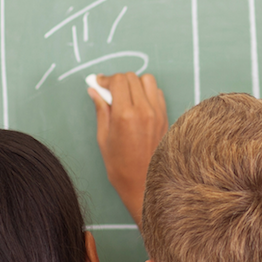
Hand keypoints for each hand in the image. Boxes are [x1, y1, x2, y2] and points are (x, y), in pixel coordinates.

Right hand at [90, 72, 167, 223]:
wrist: (144, 185)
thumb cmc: (121, 167)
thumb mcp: (103, 138)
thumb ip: (101, 110)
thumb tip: (95, 90)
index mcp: (125, 115)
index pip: (118, 80)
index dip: (106, 79)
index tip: (99, 83)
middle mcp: (144, 110)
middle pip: (132, 77)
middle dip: (118, 80)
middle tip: (109, 91)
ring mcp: (158, 113)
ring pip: (148, 80)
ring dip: (135, 84)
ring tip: (126, 97)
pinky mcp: (165, 117)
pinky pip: (157, 94)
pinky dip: (147, 93)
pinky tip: (138, 105)